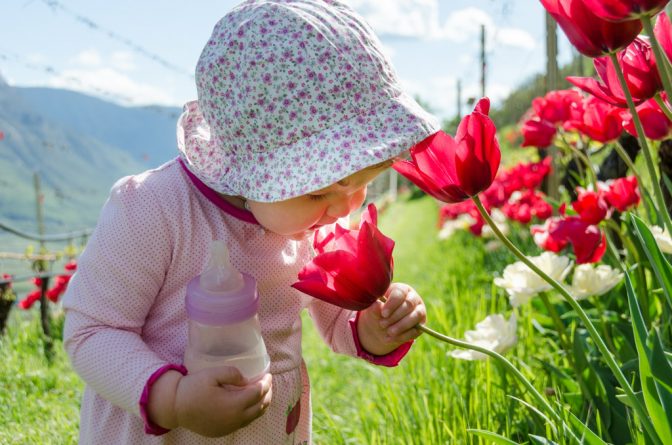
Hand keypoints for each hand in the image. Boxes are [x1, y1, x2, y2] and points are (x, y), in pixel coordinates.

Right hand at [149, 367, 271, 436]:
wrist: (175, 407)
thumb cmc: (193, 388)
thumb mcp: (212, 373)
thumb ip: (232, 373)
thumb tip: (247, 380)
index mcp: (234, 404)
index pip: (258, 393)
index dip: (266, 383)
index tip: (268, 374)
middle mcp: (235, 419)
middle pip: (260, 406)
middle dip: (268, 394)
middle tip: (268, 383)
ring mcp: (229, 427)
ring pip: (254, 417)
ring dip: (261, 404)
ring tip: (263, 393)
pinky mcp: (223, 431)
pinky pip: (244, 422)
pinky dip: (251, 413)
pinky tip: (249, 405)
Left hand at [357, 283, 425, 355]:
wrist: (382, 328)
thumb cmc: (378, 314)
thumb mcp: (373, 312)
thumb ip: (374, 308)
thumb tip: (376, 305)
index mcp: (400, 289)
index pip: (400, 293)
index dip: (392, 304)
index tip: (383, 314)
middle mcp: (413, 298)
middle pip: (409, 304)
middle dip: (395, 316)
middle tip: (382, 324)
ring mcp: (419, 310)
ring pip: (416, 315)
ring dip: (401, 326)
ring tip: (389, 332)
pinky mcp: (421, 324)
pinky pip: (417, 329)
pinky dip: (404, 335)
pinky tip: (391, 338)